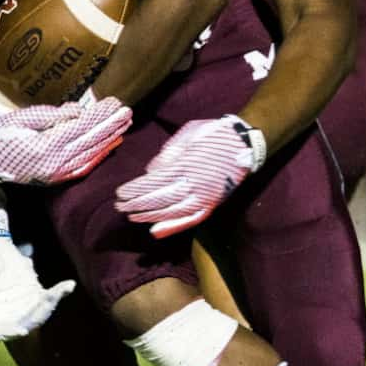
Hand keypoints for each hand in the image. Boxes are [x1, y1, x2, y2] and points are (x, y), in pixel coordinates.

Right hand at [0, 97, 131, 184]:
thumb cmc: (2, 134)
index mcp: (46, 145)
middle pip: (90, 141)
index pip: (82, 127)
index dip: (101, 115)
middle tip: (128, 112)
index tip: (116, 103)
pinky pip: (83, 168)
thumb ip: (52, 116)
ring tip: (124, 126)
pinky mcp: (56, 178)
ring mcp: (57, 172)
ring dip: (109, 139)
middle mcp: (55, 161)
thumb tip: (78, 111)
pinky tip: (111, 146)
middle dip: (111, 126)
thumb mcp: (23, 118)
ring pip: (91, 154)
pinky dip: (99, 157)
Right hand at [0, 177, 74, 339]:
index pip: (0, 332)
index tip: (21, 330)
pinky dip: (59, 293)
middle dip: (37, 316)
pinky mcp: (34, 292)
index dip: (10, 333)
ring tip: (62, 291)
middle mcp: (8, 315)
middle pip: (25, 324)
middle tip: (47, 303)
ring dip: (50, 305)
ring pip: (39, 313)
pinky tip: (68, 286)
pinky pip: (49, 297)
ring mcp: (23, 304)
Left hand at [115, 116, 263, 237]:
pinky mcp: (212, 204)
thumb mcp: (187, 134)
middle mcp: (193, 184)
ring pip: (170, 212)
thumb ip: (167, 154)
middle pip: (158, 199)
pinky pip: (190, 220)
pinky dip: (172, 227)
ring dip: (149, 216)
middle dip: (136, 204)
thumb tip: (150, 172)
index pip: (152, 183)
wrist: (246, 142)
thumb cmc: (213, 134)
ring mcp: (204, 196)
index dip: (134, 190)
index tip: (120, 193)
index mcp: (185, 165)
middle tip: (119, 206)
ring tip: (132, 217)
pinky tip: (156, 231)